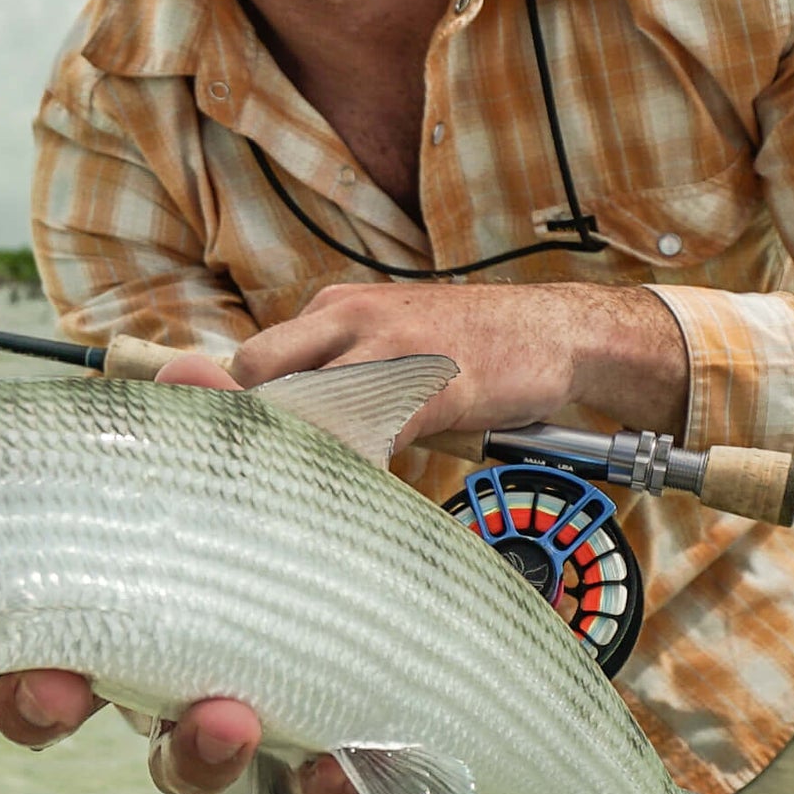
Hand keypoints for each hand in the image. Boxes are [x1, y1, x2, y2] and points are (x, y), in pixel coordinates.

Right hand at [0, 348, 365, 793]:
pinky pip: (306, 790)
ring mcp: (227, 719)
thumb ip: (219, 421)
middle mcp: (152, 669)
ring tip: (227, 716)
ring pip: (180, 764)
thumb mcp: (260, 454)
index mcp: (113, 596)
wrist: (405, 567)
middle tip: (55, 694)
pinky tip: (338, 772)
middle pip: (68, 712)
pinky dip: (321, 787)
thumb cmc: (299, 507)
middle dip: (47, 710)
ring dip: (192, 752)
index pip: (20, 637)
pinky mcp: (316, 754)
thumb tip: (190, 369)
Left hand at [226, 280, 690, 443]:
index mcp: (334, 307)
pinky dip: (355, 464)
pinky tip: (361, 487)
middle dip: (254, 420)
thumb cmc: (469, 351)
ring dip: (299, 446)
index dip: (239, 407)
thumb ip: (336, 372)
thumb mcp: (388, 341)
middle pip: (257, 367)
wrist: (556, 332)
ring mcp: (390, 345)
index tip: (237, 448)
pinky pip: (369, 430)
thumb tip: (283, 430)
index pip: (255, 358)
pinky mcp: (430, 383)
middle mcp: (350, 316)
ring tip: (304, 485)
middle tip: (269, 468)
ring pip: (306, 399)